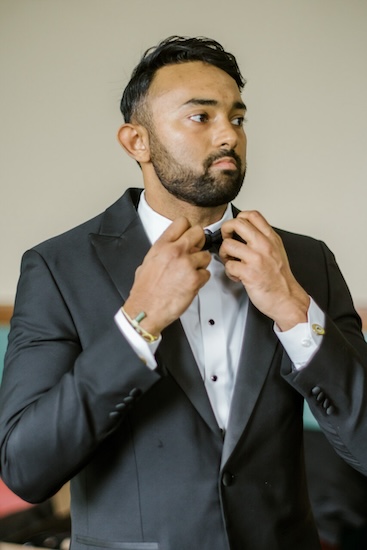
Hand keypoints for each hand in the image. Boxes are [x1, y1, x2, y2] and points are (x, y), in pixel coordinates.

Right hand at [123, 217, 210, 335]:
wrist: (145, 309)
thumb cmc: (145, 290)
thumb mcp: (147, 262)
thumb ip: (162, 251)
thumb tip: (171, 247)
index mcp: (162, 246)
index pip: (182, 222)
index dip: (188, 229)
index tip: (189, 235)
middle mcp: (175, 251)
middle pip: (199, 232)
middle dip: (199, 242)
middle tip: (195, 252)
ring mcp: (186, 264)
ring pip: (206, 255)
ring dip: (201, 263)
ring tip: (190, 273)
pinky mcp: (195, 279)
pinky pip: (207, 273)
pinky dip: (201, 279)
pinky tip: (190, 284)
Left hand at [219, 211, 309, 330]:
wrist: (287, 299)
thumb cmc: (281, 278)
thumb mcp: (277, 251)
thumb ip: (264, 239)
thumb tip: (247, 231)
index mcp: (271, 238)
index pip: (252, 215)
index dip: (238, 218)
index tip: (235, 228)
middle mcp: (264, 246)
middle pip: (237, 224)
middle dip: (225, 230)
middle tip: (227, 240)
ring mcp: (256, 259)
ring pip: (228, 245)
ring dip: (224, 254)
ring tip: (231, 261)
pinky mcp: (249, 273)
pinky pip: (229, 266)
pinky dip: (229, 272)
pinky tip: (237, 275)